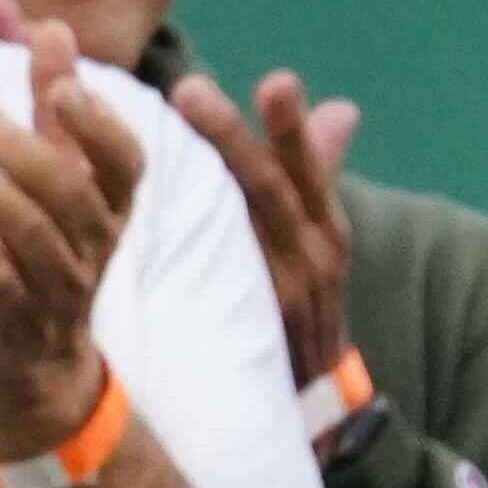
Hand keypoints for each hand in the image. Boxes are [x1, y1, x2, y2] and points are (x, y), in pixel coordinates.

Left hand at [0, 23, 140, 466]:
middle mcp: (93, 249)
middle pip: (70, 189)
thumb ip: (45, 102)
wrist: (28, 374)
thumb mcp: (50, 180)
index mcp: (108, 209)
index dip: (98, 122)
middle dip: (15, 142)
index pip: (125, 161)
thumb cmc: (36, 257)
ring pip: (31, 231)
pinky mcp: (13, 324)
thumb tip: (39, 21)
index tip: (59, 83)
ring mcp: (56, 291)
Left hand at [170, 66, 361, 397]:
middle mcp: (310, 260)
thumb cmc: (309, 305)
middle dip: (233, 140)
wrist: (317, 405)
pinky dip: (187, 247)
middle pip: (272, 192)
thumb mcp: (324, 242)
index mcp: (327, 232)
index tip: (277, 82)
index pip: (311, 172)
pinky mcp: (249, 333)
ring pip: (244, 232)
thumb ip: (319, 174)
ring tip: (166, 144)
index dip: (293, 132)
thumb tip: (341, 109)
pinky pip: (215, 281)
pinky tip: (146, 218)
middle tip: (189, 90)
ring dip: (207, 187)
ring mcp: (279, 297)